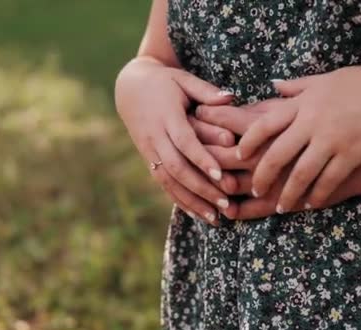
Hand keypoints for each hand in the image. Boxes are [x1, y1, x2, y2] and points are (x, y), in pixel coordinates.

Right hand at [115, 57, 236, 223]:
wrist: (130, 87)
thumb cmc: (164, 82)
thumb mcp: (184, 79)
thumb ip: (206, 91)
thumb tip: (231, 98)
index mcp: (166, 116)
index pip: (184, 141)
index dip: (201, 158)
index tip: (220, 174)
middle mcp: (155, 136)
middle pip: (177, 167)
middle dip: (201, 188)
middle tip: (225, 204)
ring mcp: (149, 150)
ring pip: (169, 181)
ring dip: (192, 201)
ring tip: (215, 218)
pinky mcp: (147, 158)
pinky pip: (162, 183)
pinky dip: (179, 200)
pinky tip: (197, 214)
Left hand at [194, 99, 360, 219]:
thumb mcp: (326, 80)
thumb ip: (297, 87)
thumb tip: (273, 86)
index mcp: (303, 103)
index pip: (264, 123)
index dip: (248, 141)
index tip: (238, 155)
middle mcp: (312, 122)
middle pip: (276, 154)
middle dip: (262, 176)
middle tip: (253, 190)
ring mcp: (332, 139)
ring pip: (301, 173)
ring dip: (288, 194)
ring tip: (281, 207)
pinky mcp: (352, 153)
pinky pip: (329, 180)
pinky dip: (318, 194)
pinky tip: (312, 204)